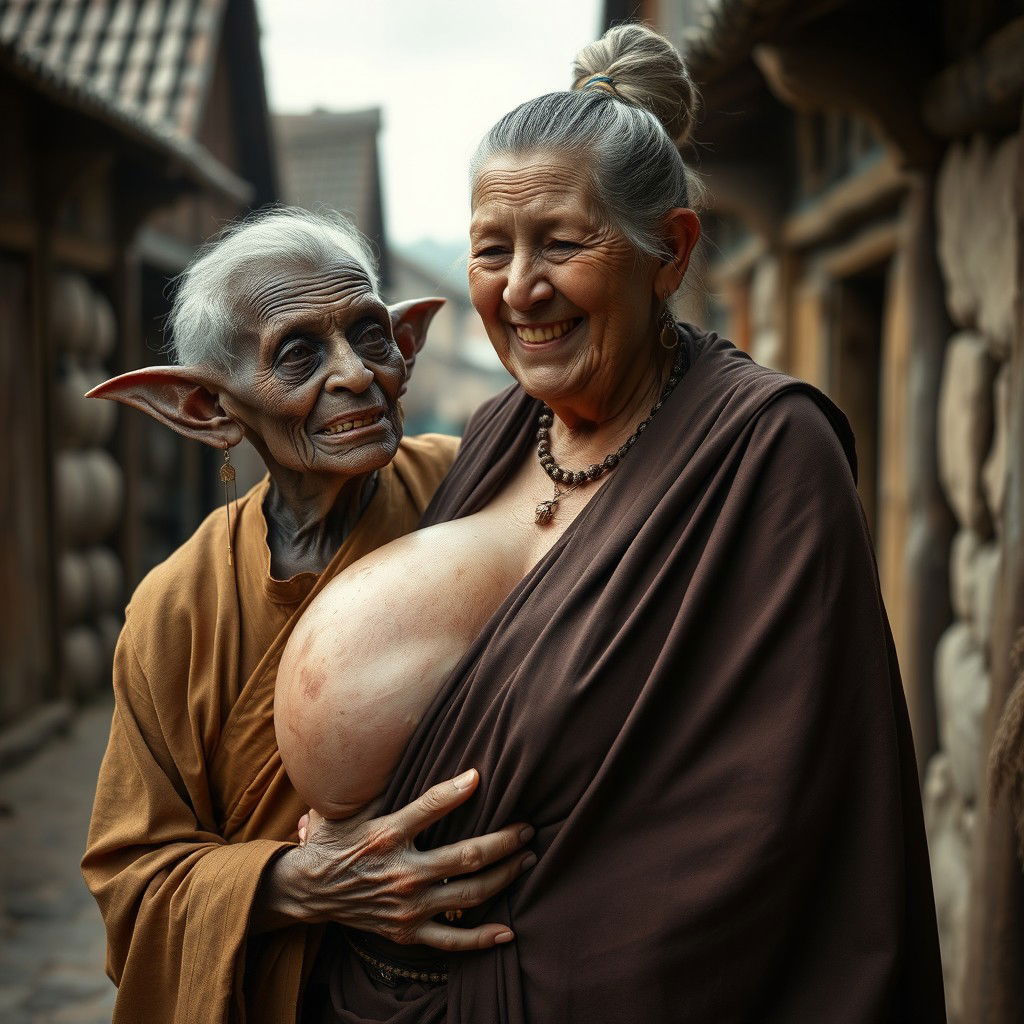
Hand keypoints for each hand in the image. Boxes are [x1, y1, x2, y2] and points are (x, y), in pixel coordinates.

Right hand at [254, 769, 534, 950]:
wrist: (307, 891)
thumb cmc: (334, 840)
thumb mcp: (347, 808)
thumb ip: (377, 785)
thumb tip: (406, 746)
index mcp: (386, 835)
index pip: (430, 807)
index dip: (457, 790)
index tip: (481, 776)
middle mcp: (401, 872)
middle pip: (465, 857)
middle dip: (504, 841)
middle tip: (527, 829)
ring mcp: (407, 906)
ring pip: (469, 895)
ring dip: (505, 877)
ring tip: (528, 860)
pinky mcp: (407, 931)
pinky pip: (451, 941)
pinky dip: (482, 938)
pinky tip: (509, 930)